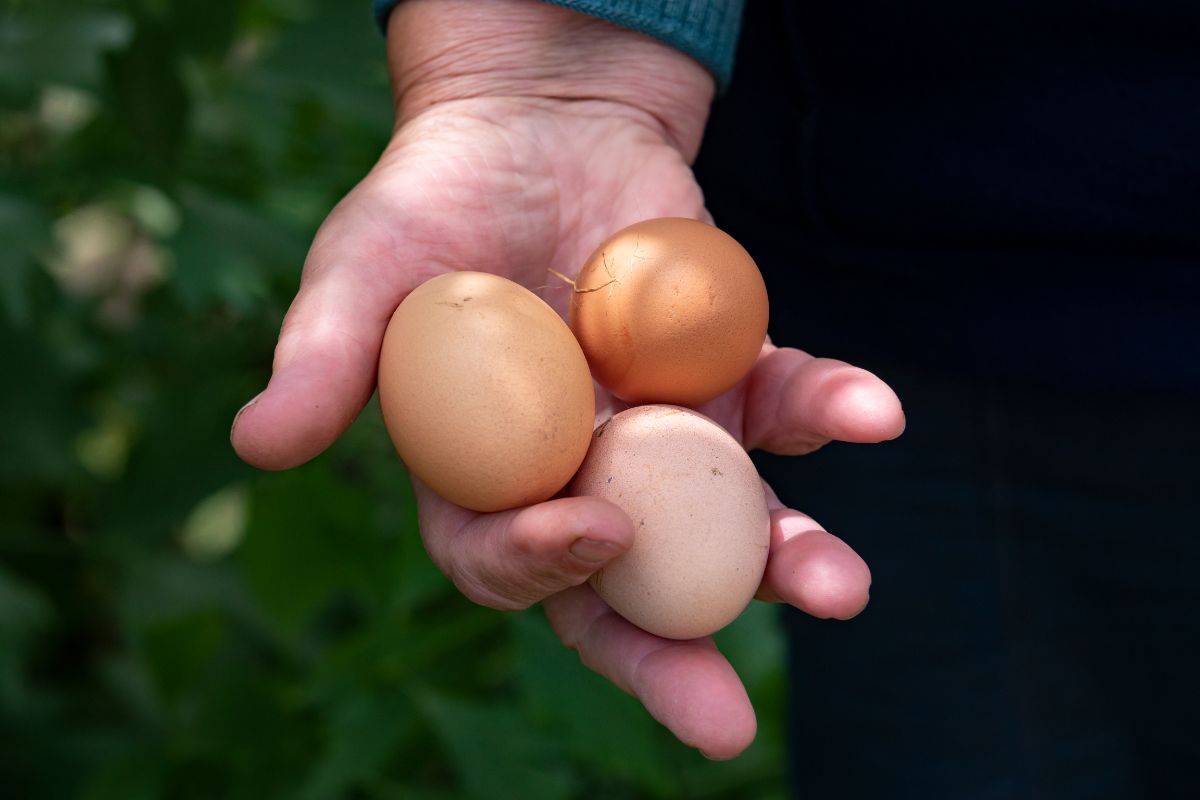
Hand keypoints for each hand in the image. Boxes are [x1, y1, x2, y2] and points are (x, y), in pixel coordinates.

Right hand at [230, 0, 904, 759]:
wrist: (537, 123)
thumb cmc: (432, 199)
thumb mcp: (363, 268)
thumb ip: (323, 358)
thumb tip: (259, 445)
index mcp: (486, 478)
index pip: (507, 558)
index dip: (543, 565)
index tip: (594, 530)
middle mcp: (581, 474)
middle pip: (629, 586)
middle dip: (674, 654)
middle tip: (722, 722)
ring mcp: (663, 430)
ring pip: (728, 516)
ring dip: (787, 553)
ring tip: (836, 586)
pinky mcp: (726, 372)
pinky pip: (783, 403)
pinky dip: (828, 407)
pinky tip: (872, 412)